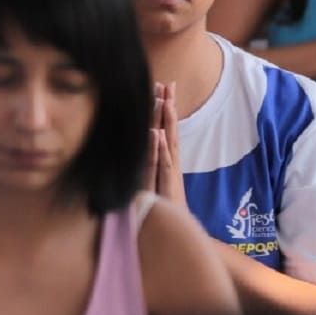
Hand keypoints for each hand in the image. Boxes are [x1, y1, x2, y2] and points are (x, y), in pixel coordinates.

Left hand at [149, 82, 185, 207]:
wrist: (174, 230)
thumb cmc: (162, 208)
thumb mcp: (152, 183)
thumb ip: (148, 167)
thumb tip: (141, 151)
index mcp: (166, 161)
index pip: (166, 131)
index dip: (164, 111)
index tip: (161, 90)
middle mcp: (170, 164)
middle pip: (170, 131)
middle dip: (169, 108)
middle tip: (167, 85)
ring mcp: (169, 175)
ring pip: (169, 144)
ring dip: (167, 123)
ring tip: (165, 102)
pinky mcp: (166, 187)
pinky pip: (163, 165)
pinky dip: (161, 150)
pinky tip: (158, 135)